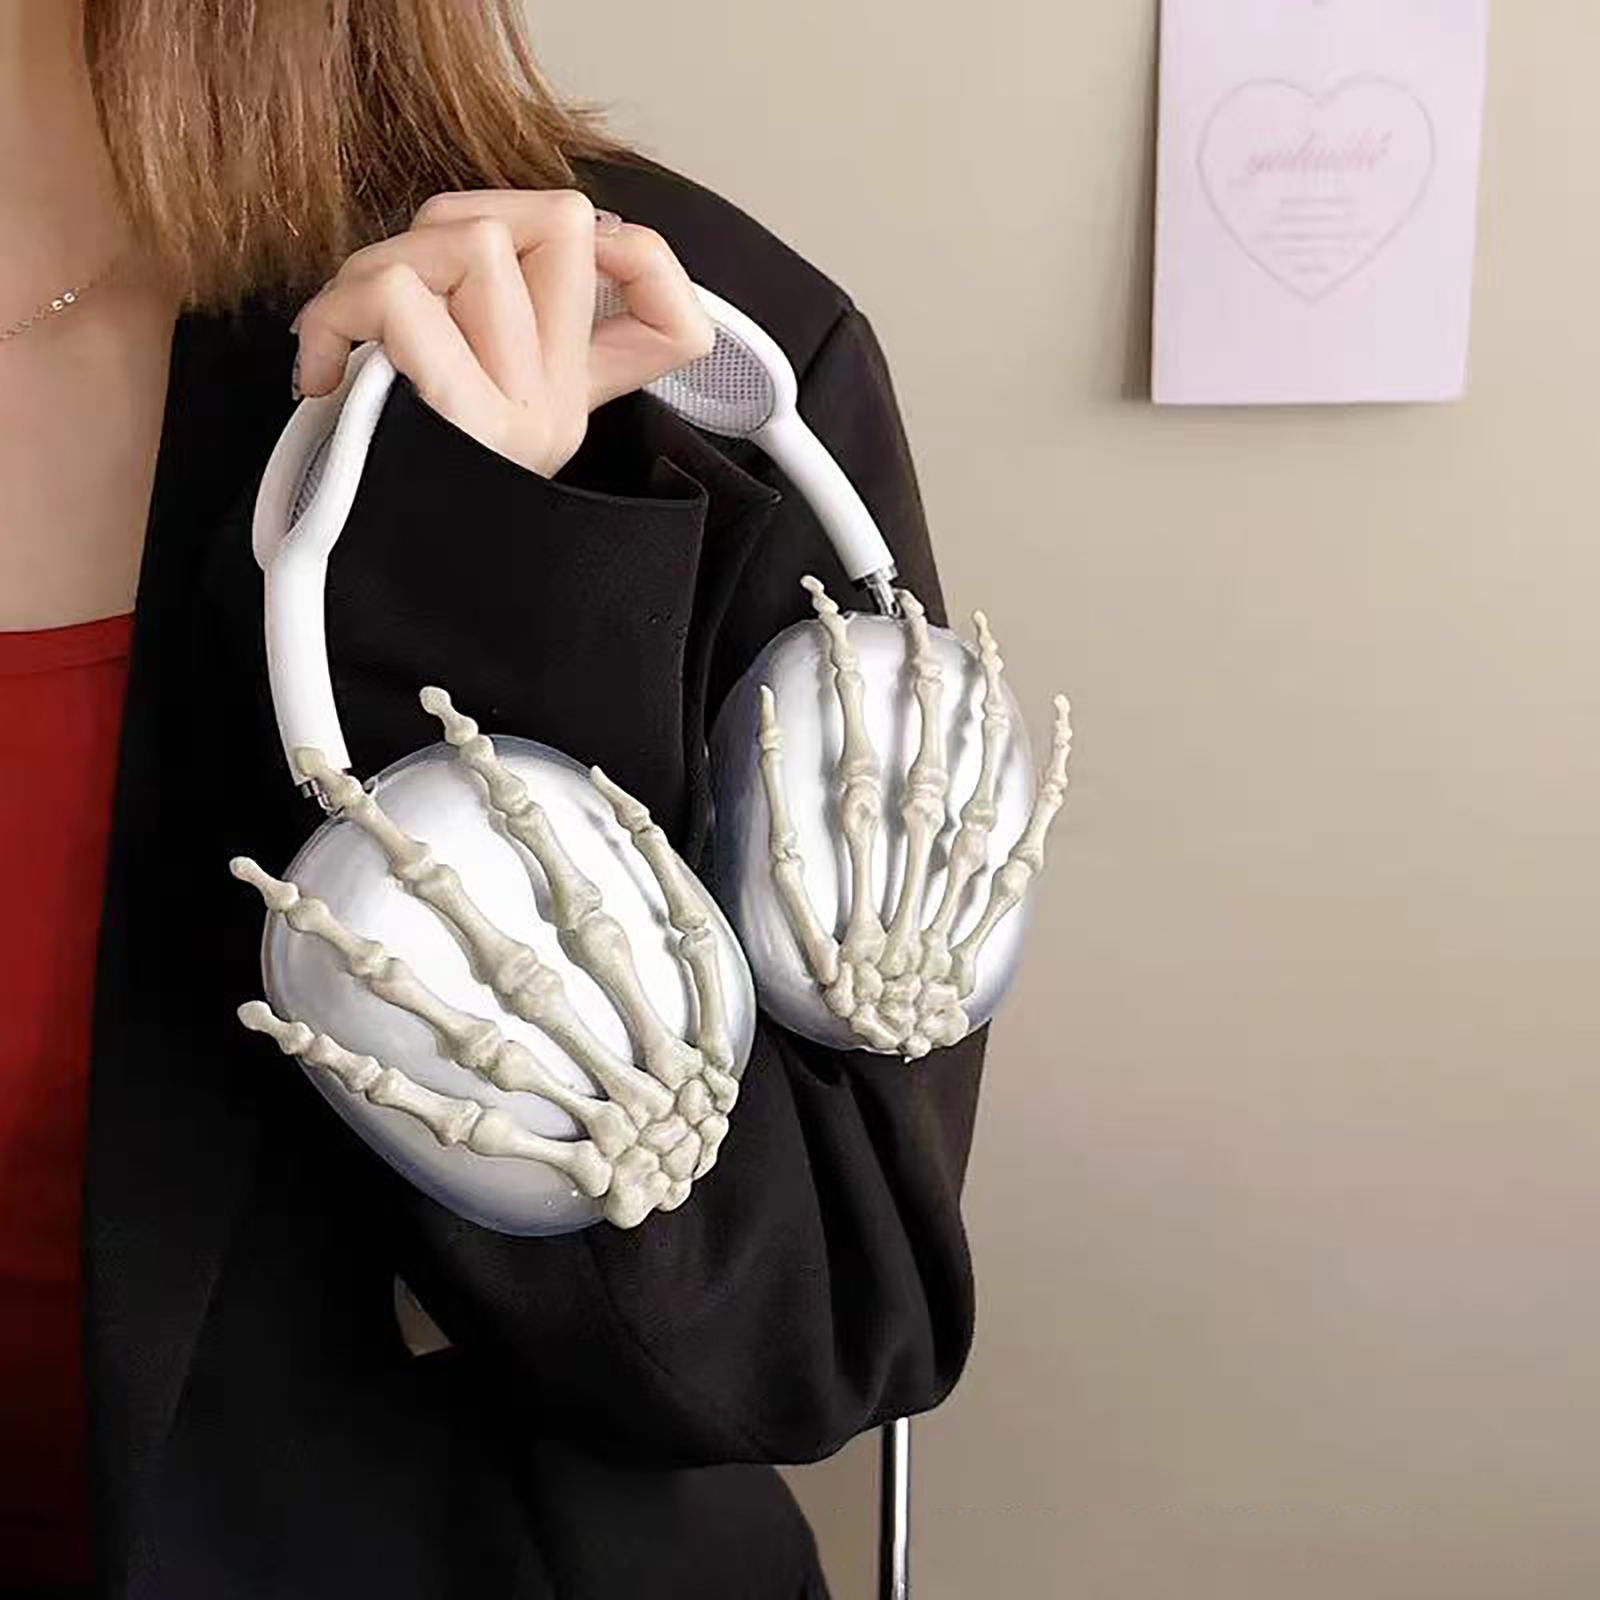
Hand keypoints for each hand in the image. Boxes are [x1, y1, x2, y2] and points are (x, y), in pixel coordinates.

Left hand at [289, 189, 714, 477]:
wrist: (366, 595)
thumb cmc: (383, 483)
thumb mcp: (451, 405)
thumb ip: (481, 324)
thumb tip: (488, 240)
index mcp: (569, 398)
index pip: (675, 316)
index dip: (639, 253)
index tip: (565, 266)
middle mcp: (558, 406)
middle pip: (565, 220)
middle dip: (460, 219)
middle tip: (404, 291)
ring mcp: (521, 416)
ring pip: (473, 240)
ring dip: (380, 263)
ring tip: (346, 333)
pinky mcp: (463, 422)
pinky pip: (401, 297)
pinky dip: (336, 312)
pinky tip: (324, 369)